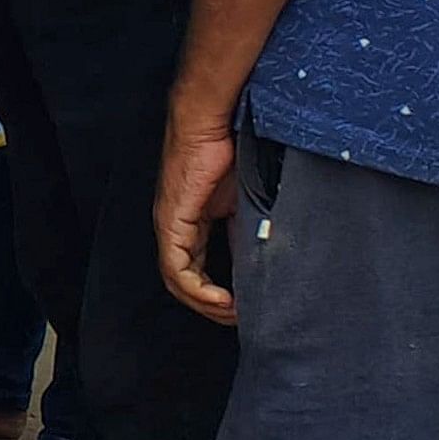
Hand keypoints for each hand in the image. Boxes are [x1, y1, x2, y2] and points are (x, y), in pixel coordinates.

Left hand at [154, 100, 241, 325]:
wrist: (214, 120)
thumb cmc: (230, 150)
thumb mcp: (246, 202)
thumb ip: (248, 230)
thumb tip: (267, 259)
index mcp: (192, 223)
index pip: (198, 270)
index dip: (217, 294)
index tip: (244, 307)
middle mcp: (176, 227)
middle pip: (185, 280)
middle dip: (211, 306)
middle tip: (239, 318)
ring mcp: (170, 224)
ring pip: (177, 279)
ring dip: (205, 303)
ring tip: (232, 313)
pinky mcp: (172, 219)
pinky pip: (176, 266)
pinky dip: (197, 289)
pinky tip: (220, 299)